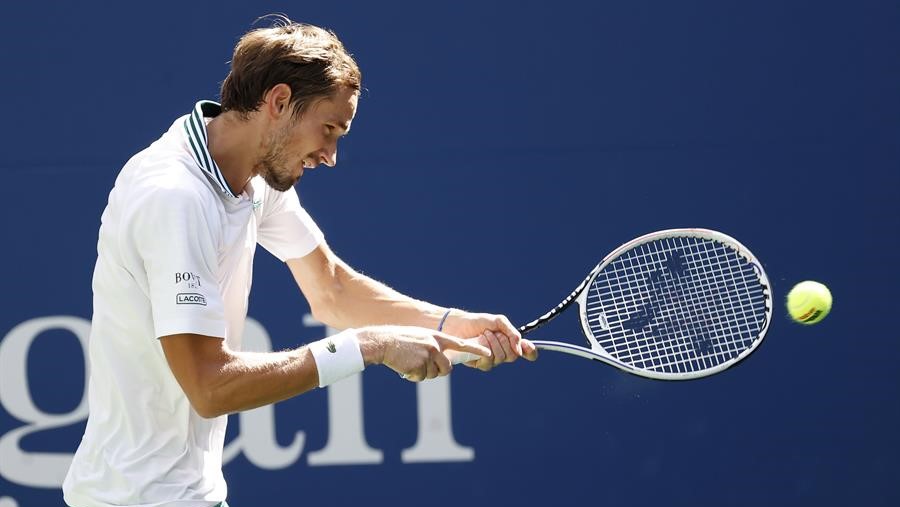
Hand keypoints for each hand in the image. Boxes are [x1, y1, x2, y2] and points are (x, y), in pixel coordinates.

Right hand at [357, 326, 491, 381]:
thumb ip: (434, 347)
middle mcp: (435, 346)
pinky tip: (405, 366)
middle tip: (423, 366)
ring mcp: (428, 356)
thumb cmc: (400, 340)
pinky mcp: (419, 365)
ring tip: (410, 362)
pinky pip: (421, 377)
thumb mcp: (420, 338)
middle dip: (438, 371)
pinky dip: (413, 375)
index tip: (489, 354)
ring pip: (433, 374)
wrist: (383, 342)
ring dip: (423, 373)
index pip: (461, 344)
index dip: (475, 350)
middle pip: (447, 368)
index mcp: (437, 337)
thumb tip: (444, 363)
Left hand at [440, 311, 537, 370]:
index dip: (531, 353)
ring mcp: (491, 360)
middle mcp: (502, 353)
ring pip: (501, 357)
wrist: (459, 324)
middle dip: (505, 341)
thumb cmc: (478, 322)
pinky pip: (489, 361)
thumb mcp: (499, 322)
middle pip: (513, 356)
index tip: (530, 349)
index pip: (526, 352)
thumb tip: (520, 348)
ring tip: (485, 334)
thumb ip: (512, 332)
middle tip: (495, 332)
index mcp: (510, 343)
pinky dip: (486, 347)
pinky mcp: (479, 364)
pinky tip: (480, 340)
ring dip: (494, 342)